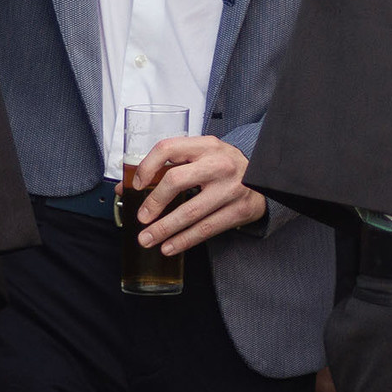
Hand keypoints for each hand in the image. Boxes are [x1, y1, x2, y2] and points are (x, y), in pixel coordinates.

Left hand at [129, 135, 267, 256]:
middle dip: (154, 202)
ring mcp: (231, 188)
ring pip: (190, 212)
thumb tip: (125, 187)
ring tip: (148, 239)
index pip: (168, 148)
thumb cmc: (224, 166)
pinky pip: (206, 229)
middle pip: (177, 180)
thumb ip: (168, 167)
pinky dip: (184, 240)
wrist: (265, 177)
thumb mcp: (201, 156)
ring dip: (164, 229)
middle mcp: (218, 163)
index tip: (136, 185)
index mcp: (205, 145)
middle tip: (142, 217)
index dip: (147, 167)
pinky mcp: (239, 210)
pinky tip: (170, 246)